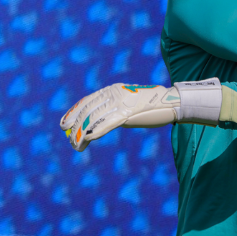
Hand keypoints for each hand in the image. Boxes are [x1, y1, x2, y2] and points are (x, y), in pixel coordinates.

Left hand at [60, 84, 180, 151]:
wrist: (172, 102)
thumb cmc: (152, 105)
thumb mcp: (129, 103)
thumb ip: (114, 108)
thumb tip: (96, 123)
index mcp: (112, 89)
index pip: (86, 101)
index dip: (73, 113)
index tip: (64, 124)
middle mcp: (113, 94)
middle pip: (87, 112)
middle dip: (75, 127)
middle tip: (69, 139)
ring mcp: (119, 104)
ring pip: (92, 120)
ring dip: (81, 135)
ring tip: (76, 146)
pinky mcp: (126, 114)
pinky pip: (105, 126)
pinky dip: (94, 134)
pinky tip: (87, 141)